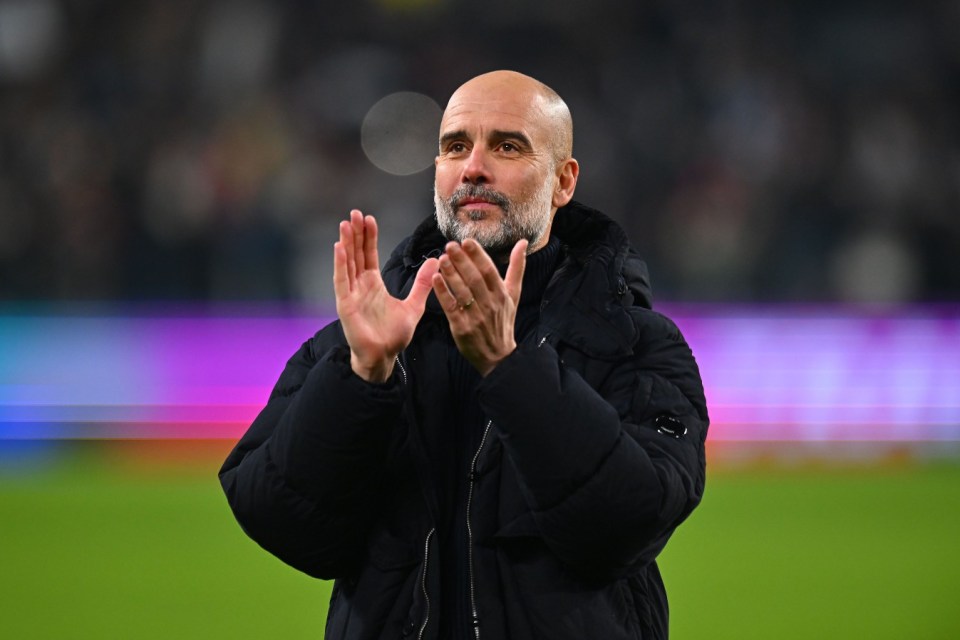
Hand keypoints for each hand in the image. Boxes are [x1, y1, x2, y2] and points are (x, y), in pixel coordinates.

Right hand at [333, 210, 438, 381]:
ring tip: (345, 224)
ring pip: (347, 263)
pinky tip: (339, 247)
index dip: (369, 237)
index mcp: (373, 285)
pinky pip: (341, 281)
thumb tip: (435, 261)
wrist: (383, 357)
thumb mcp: (413, 305)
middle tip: (355, 213)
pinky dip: (340, 264)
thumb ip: (422, 283)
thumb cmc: (394, 335)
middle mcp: (360, 286)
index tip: (369, 219)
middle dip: (355, 234)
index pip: (369, 255)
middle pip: (356, 254)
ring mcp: (350, 295)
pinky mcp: (345, 305)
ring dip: (346, 243)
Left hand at [432, 238, 526, 375]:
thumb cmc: (504, 322)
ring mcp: (476, 317)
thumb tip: (522, 243)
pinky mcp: (462, 328)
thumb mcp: (514, 295)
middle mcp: (490, 305)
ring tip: (442, 259)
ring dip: (451, 274)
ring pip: (462, 292)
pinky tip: (435, 279)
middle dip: (462, 261)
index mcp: (502, 295)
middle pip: (474, 279)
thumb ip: (516, 268)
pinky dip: (443, 293)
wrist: (498, 356)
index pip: (489, 271)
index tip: (466, 241)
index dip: (477, 255)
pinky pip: (451, 308)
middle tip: (450, 246)